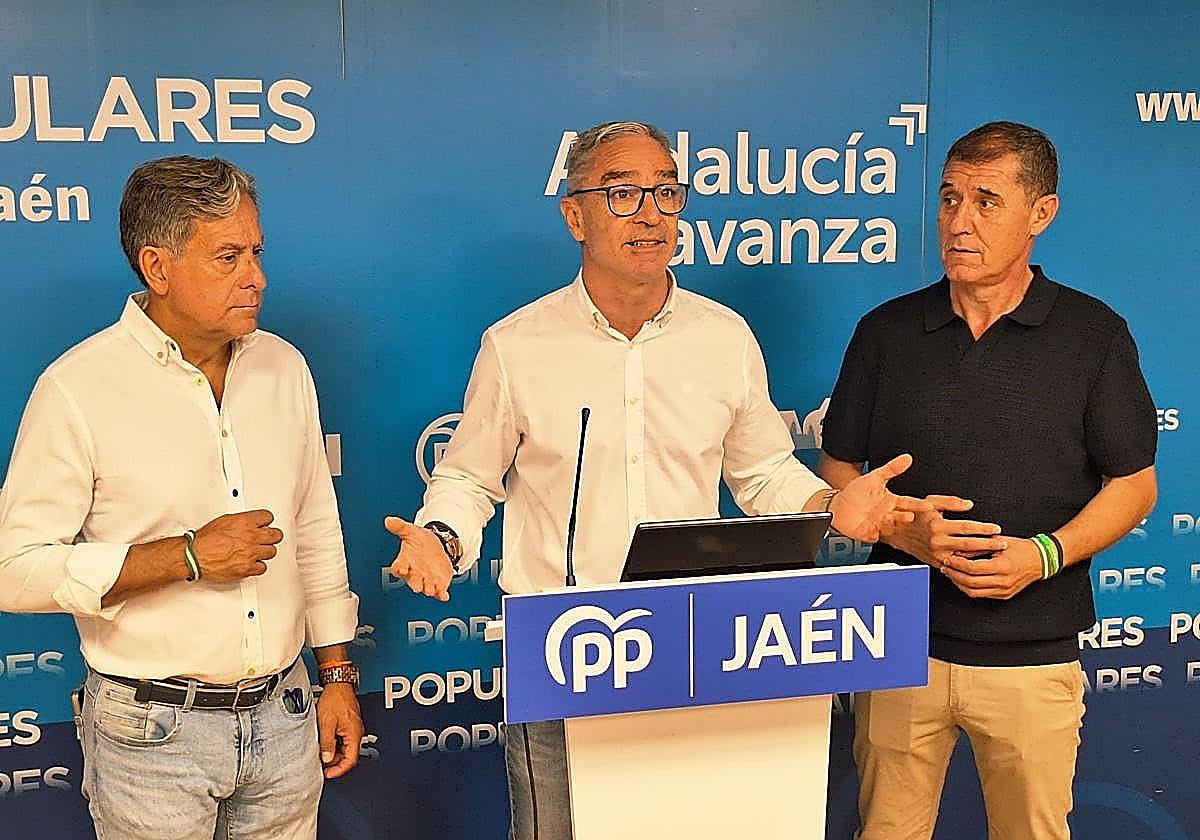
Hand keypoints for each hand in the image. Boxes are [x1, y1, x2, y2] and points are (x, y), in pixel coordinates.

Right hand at [192, 509, 282, 581]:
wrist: (195, 556)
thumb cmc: (205, 540)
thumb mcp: (224, 521)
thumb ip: (241, 522)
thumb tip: (248, 522)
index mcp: (245, 522)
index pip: (268, 517)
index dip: (266, 521)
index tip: (264, 524)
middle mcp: (251, 537)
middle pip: (276, 535)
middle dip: (271, 536)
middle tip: (267, 538)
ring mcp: (251, 553)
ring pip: (271, 551)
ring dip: (264, 551)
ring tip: (257, 551)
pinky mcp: (247, 568)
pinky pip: (262, 567)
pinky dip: (258, 566)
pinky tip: (252, 563)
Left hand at [317, 682, 363, 778]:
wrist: (338, 683)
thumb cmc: (335, 699)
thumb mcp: (327, 723)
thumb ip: (327, 743)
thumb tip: (326, 759)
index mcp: (354, 734)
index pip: (350, 761)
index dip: (338, 770)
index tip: (328, 774)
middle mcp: (356, 733)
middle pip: (348, 756)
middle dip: (334, 762)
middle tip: (321, 763)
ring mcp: (353, 728)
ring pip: (345, 748)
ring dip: (333, 752)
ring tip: (320, 751)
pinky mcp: (349, 724)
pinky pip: (343, 740)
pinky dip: (334, 744)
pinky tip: (324, 741)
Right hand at [384, 516, 453, 600]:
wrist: (438, 545)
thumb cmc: (421, 541)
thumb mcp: (412, 531)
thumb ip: (400, 527)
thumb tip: (389, 520)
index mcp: (405, 562)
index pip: (398, 567)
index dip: (398, 569)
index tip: (401, 569)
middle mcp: (414, 573)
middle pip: (412, 581)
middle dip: (415, 584)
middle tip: (416, 586)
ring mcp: (426, 579)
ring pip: (425, 588)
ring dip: (428, 590)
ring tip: (430, 590)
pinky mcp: (438, 583)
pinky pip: (439, 592)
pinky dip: (441, 595)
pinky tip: (444, 595)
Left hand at [829, 454, 932, 542]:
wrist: (836, 506)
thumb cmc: (856, 492)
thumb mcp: (874, 478)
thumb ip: (891, 469)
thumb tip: (907, 457)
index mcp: (892, 501)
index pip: (908, 503)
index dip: (918, 504)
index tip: (929, 505)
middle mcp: (888, 515)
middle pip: (902, 516)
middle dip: (908, 516)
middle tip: (914, 515)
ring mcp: (880, 525)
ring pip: (891, 526)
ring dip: (895, 524)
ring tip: (902, 519)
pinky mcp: (870, 534)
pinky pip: (876, 536)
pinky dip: (878, 535)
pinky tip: (880, 533)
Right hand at [878, 495, 1007, 569]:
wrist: (897, 532)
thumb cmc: (914, 515)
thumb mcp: (930, 502)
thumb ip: (951, 502)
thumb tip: (969, 505)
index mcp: (938, 525)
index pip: (967, 527)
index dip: (983, 528)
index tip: (996, 528)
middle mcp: (938, 541)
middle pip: (969, 544)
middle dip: (989, 544)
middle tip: (1003, 544)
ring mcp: (937, 554)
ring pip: (964, 557)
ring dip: (982, 555)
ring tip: (996, 553)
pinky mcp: (936, 562)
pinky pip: (956, 564)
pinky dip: (969, 563)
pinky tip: (980, 562)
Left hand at [940, 537, 1042, 599]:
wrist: (1040, 560)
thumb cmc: (1021, 548)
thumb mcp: (998, 542)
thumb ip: (977, 547)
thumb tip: (956, 551)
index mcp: (1002, 566)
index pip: (972, 568)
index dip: (957, 564)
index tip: (948, 558)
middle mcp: (1003, 581)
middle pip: (970, 583)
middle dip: (954, 575)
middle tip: (945, 567)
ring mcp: (1004, 590)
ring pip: (974, 592)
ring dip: (959, 583)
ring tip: (951, 573)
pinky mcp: (1004, 595)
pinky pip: (981, 595)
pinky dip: (969, 588)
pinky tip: (962, 580)